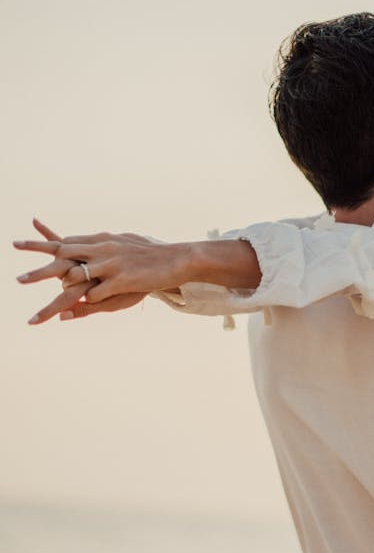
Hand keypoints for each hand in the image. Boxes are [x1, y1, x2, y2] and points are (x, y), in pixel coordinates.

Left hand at [15, 219, 187, 324]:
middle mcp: (101, 250)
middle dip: (39, 270)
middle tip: (18, 279)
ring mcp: (111, 264)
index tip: (17, 244)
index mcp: (100, 242)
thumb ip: (104, 249)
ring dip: (59, 292)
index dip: (40, 244)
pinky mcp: (122, 280)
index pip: (64, 242)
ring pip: (76, 277)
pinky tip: (82, 307)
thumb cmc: (151, 256)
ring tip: (44, 310)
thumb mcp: (125, 247)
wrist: (177, 259)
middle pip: (62, 258)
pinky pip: (97, 292)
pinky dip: (88, 300)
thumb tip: (93, 245)